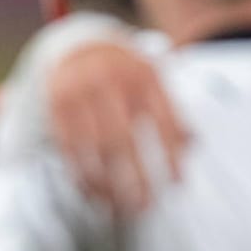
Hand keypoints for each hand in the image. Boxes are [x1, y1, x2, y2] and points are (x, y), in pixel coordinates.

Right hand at [47, 41, 188, 212]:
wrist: (75, 43)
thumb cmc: (122, 69)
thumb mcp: (152, 76)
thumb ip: (171, 108)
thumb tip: (193, 144)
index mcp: (142, 74)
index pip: (162, 120)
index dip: (171, 155)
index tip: (177, 184)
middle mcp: (108, 81)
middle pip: (123, 140)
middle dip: (135, 178)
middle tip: (145, 205)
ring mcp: (79, 93)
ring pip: (93, 148)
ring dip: (106, 183)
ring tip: (118, 207)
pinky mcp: (56, 105)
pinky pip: (69, 147)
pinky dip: (81, 174)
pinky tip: (92, 192)